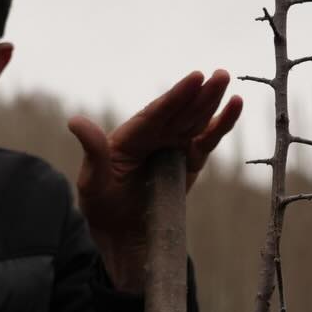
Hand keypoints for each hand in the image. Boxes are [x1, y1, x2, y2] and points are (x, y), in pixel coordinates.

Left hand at [67, 70, 241, 292]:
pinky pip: (208, 140)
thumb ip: (93, 151)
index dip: (176, 97)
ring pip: (195, 120)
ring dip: (212, 101)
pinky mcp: (190, 161)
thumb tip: (75, 121)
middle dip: (200, 93)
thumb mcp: (92, 183)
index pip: (155, 114)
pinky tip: (235, 106)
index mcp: (130, 137)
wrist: (124, 237)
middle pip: (179, 112)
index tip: (195, 78)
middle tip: (220, 74)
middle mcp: (153, 136)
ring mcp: (173, 147)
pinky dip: (221, 124)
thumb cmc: (103, 208)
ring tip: (226, 79)